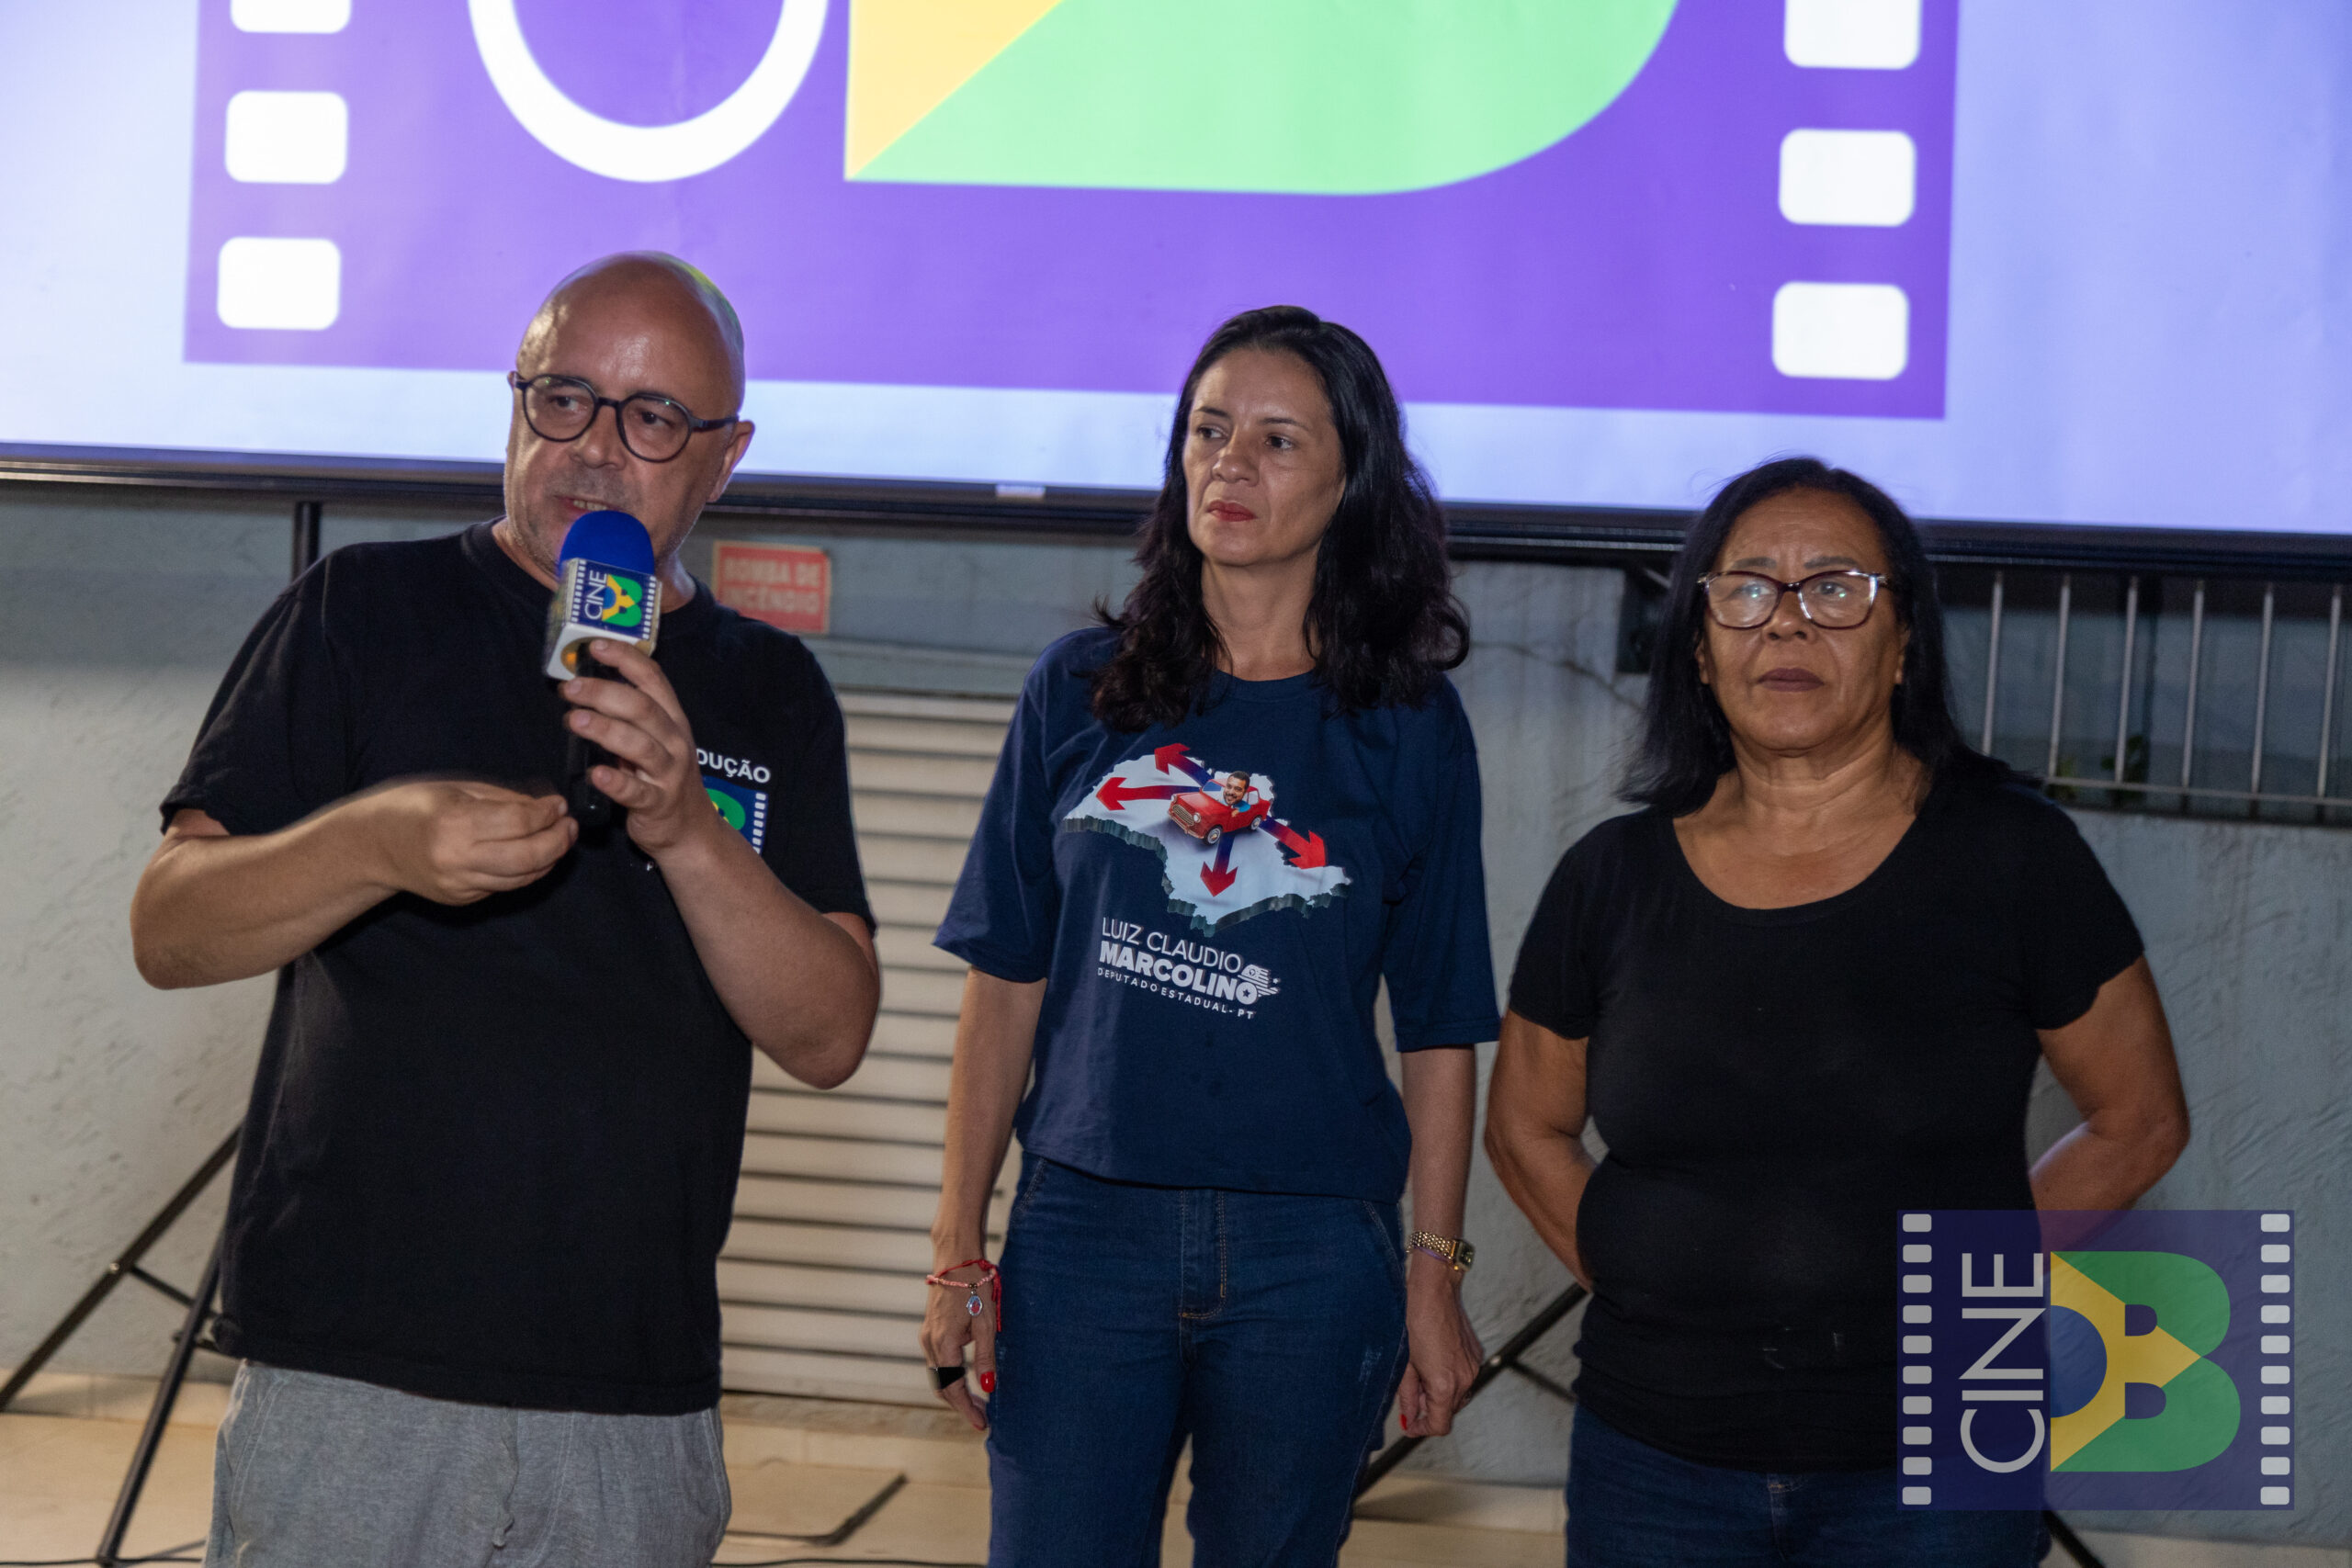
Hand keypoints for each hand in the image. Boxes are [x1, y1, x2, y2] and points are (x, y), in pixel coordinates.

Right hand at [362, 778, 575, 904]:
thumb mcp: (457, 789)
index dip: (548, 814)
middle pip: (528, 857)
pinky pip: (504, 886)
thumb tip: (546, 806)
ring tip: (559, 840)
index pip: (520, 822)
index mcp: (455, 822)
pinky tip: (532, 854)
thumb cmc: (412, 807)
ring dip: (549, 859)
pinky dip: (525, 871)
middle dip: (558, 841)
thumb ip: (504, 799)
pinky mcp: (461, 899)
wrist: (371, 845)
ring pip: (522, 878)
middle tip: (570, 826)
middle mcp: (457, 858)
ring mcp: (459, 884)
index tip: (559, 805)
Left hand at [559, 638, 716, 860]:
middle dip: (604, 693)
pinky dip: (616, 782)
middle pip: (642, 708)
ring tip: (574, 720)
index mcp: (672, 719)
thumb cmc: (662, 778)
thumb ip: (629, 719)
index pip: (653, 679)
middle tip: (570, 688)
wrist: (690, 830)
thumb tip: (587, 688)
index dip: (626, 659)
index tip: (596, 646)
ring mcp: (669, 773)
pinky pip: (636, 792)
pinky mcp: (658, 804)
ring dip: (605, 729)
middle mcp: (674, 741)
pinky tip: (596, 774)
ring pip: (639, 745)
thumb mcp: (655, 741)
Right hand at [918, 1261, 998, 1432]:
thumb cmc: (976, 1287)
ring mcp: (926, 1337)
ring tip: (978, 1401)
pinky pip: (937, 1363)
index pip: (953, 1388)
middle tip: (983, 1416)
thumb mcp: (986, 1324)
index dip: (967, 1409)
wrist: (956, 1260)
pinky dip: (950, 1376)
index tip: (982, 1424)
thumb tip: (988, 1388)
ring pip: (938, 1376)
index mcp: (944, 1344)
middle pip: (942, 1387)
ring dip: (955, 1391)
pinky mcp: (929, 1331)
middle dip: (961, 1405)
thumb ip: (985, 1358)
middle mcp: (930, 1343)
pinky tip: (967, 1378)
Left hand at [1398, 1250, 1481, 1436]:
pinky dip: (1449, 1377)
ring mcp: (1474, 1366)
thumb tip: (1409, 1417)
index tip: (1410, 1424)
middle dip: (1429, 1407)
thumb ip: (1407, 1395)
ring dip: (1440, 1392)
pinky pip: (1464, 1376)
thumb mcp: (1404, 1363)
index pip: (1439, 1425)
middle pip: (1449, 1410)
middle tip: (1410, 1390)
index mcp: (1445, 1385)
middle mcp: (1465, 1379)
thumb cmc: (1415, 1321)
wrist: (1435, 1290)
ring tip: (1420, 1371)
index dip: (1422, 1429)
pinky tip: (1434, 1358)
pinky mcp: (1476, 1354)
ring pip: (1457, 1394)